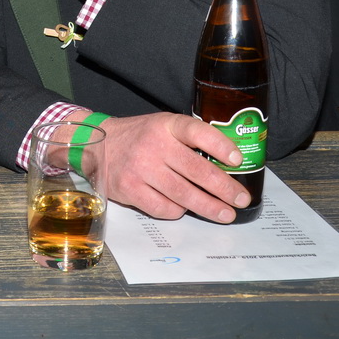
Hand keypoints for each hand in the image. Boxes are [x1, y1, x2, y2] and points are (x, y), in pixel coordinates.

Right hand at [92, 112, 249, 222]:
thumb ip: (189, 140)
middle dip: (224, 188)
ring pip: (184, 194)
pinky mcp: (130, 189)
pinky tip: (184, 208)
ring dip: (209, 207)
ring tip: (225, 213)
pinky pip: (163, 208)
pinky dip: (178, 211)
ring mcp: (140, 168)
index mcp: (166, 125)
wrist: (98, 146)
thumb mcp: (163, 126)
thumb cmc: (139, 138)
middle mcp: (153, 145)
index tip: (237, 160)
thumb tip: (227, 166)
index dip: (220, 146)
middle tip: (240, 199)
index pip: (197, 132)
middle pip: (197, 170)